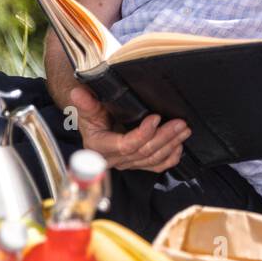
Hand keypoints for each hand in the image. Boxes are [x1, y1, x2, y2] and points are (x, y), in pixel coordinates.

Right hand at [70, 86, 190, 173]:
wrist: (95, 125)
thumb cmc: (92, 116)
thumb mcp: (87, 109)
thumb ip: (86, 103)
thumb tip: (77, 93)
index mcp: (100, 147)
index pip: (126, 145)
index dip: (143, 134)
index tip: (156, 118)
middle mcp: (114, 159)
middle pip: (144, 152)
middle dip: (164, 137)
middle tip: (180, 123)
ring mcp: (127, 164)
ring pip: (153, 159)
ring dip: (171, 145)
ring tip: (184, 130)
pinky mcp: (137, 164)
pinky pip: (156, 166)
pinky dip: (170, 158)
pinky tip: (179, 147)